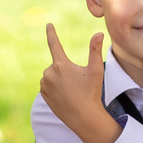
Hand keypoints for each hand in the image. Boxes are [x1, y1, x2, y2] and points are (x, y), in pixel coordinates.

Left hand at [39, 24, 116, 142]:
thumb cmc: (91, 93)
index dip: (51, 33)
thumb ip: (95, 50)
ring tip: (72, 91)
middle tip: (78, 83)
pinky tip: (65, 96)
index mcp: (61, 65)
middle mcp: (49, 73)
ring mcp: (44, 85)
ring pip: (52, 75)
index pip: (54, 44)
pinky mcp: (43, 95)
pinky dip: (56, 88)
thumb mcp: (96, 70)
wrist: (83, 117)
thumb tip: (99, 34)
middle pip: (57, 65)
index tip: (48, 25)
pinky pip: (48, 86)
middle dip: (66, 70)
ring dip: (60, 79)